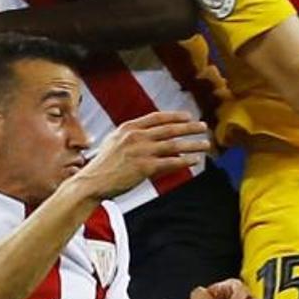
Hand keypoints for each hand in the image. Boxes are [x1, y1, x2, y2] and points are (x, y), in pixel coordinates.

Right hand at [76, 111, 210, 197]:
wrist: (92, 182)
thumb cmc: (103, 165)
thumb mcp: (115, 142)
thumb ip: (132, 136)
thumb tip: (152, 136)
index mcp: (129, 127)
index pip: (157, 117)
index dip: (175, 116)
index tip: (187, 116)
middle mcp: (137, 136)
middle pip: (170, 129)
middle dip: (189, 127)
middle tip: (203, 126)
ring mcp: (142, 151)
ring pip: (174, 145)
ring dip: (193, 144)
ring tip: (205, 144)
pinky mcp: (145, 167)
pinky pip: (171, 162)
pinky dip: (185, 161)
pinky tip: (195, 160)